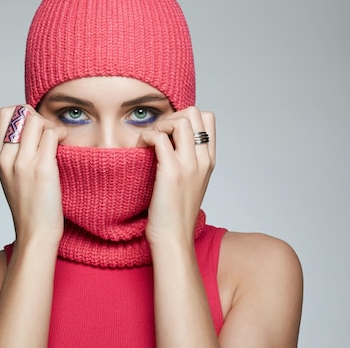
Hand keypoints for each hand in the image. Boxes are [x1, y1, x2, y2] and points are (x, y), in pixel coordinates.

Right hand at [0, 105, 66, 245]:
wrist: (35, 233)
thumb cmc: (30, 207)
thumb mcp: (14, 177)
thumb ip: (17, 154)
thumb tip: (34, 129)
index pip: (4, 114)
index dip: (23, 113)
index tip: (36, 128)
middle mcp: (7, 157)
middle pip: (21, 111)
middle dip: (39, 116)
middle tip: (49, 134)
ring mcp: (23, 162)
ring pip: (36, 119)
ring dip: (51, 125)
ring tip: (58, 141)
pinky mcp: (42, 168)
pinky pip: (51, 134)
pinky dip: (61, 134)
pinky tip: (65, 146)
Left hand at [137, 106, 215, 245]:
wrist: (173, 238)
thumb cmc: (175, 213)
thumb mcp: (190, 183)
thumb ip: (187, 162)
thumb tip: (169, 142)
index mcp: (209, 161)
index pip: (207, 118)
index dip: (185, 117)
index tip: (168, 132)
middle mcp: (203, 160)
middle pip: (195, 113)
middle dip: (172, 116)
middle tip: (158, 134)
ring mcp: (189, 165)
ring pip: (181, 120)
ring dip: (160, 124)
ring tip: (149, 141)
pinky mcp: (172, 172)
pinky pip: (159, 138)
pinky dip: (146, 136)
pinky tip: (140, 148)